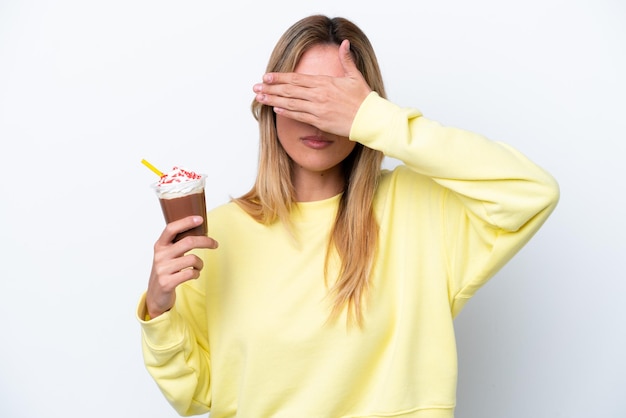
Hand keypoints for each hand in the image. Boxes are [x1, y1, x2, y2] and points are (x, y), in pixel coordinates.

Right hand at [145, 216, 217, 318]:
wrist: (156, 295)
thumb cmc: (166, 271)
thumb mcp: (167, 255)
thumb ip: (177, 243)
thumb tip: (197, 228)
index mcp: (160, 245)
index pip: (171, 228)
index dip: (186, 222)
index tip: (200, 219)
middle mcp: (160, 255)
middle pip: (188, 242)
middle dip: (205, 242)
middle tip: (215, 244)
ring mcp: (162, 269)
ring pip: (193, 259)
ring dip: (200, 263)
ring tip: (198, 266)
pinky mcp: (167, 282)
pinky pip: (191, 273)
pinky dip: (196, 273)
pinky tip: (194, 274)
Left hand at [253, 39, 371, 137]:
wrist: (370, 119)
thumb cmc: (364, 99)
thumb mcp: (355, 76)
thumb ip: (346, 60)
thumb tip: (344, 43)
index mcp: (325, 82)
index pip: (296, 78)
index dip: (279, 77)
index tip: (266, 76)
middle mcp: (318, 95)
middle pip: (289, 90)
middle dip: (270, 88)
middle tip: (256, 87)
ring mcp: (318, 109)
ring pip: (290, 103)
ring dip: (273, 101)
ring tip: (260, 98)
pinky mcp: (319, 121)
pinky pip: (299, 116)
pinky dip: (286, 112)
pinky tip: (276, 109)